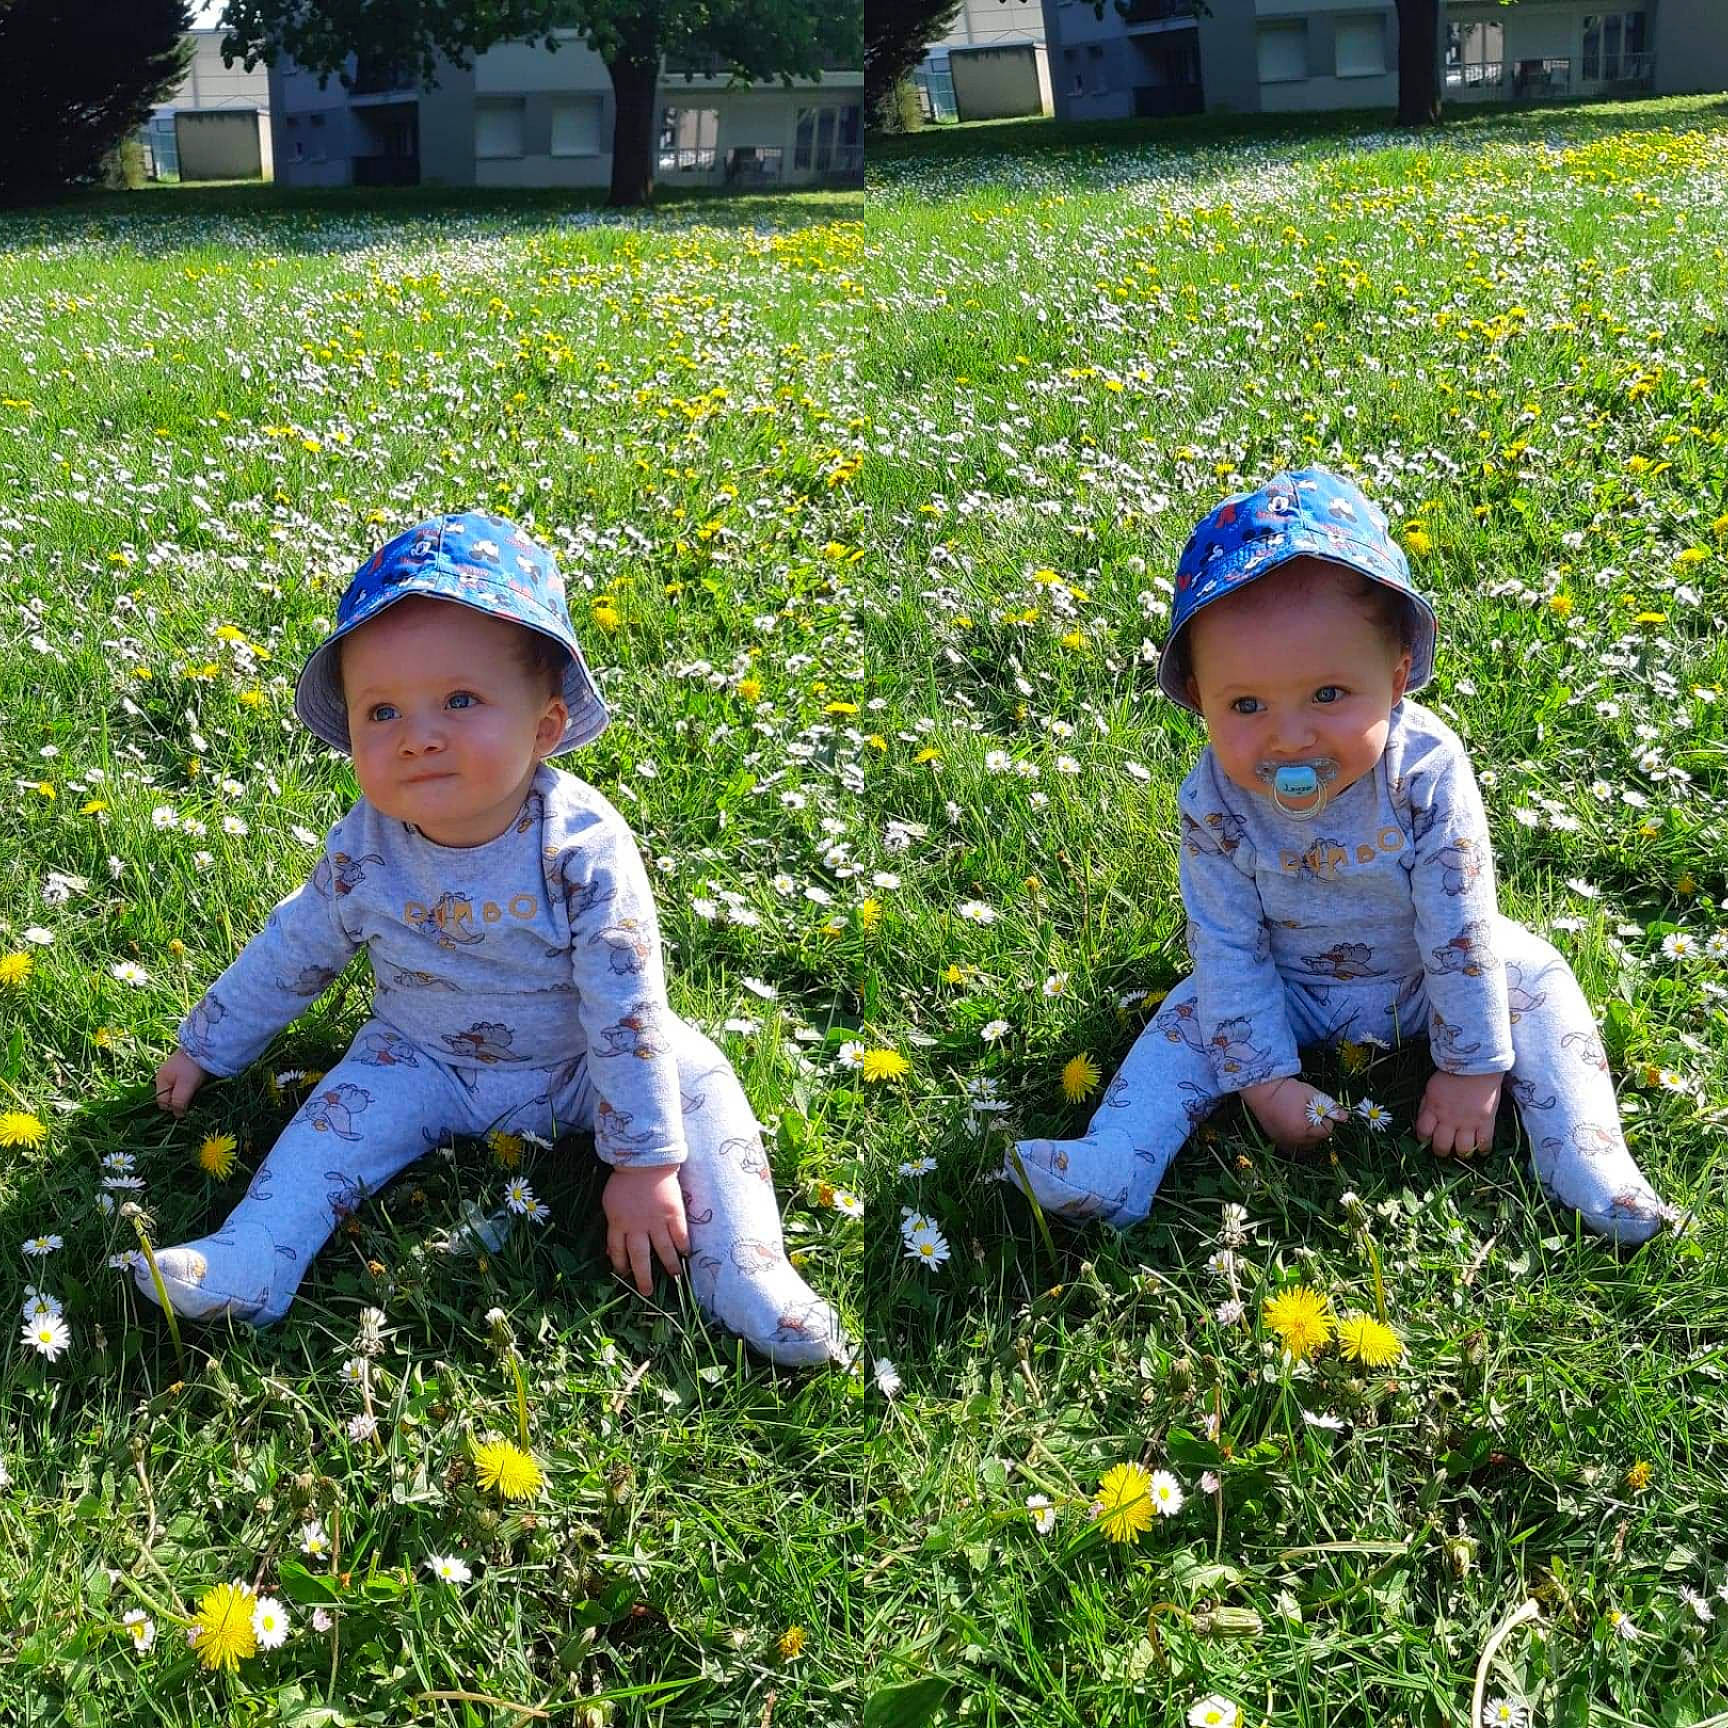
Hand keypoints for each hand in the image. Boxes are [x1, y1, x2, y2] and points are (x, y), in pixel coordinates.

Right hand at [154, 1048, 209, 1117]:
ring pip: (177, 1092)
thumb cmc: (193, 1066)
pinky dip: (190, 1088)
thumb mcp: (185, 1085)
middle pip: (169, 1098)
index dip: (173, 1109)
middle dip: (179, 1102)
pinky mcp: (184, 1069)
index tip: (187, 1110)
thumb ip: (179, 1101)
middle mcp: (164, 1077)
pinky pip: (184, 1085)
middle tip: (193, 1101)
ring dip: (185, 1096)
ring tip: (197, 1093)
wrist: (206, 1046)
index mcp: (160, 1080)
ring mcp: (173, 1072)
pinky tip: (199, 1086)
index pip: (162, 1103)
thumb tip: (177, 1116)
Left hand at [603, 1164, 688, 1296]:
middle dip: (643, 1277)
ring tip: (675, 1276)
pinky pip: (680, 1234)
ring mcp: (656, 1221)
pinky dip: (683, 1245)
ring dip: (668, 1265)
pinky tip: (686, 1253)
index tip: (624, 1274)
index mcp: (617, 1224)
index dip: (621, 1265)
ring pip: (663, 1250)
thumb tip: (611, 1247)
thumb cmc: (624, 1180)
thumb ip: (613, 1225)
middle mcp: (637, 1227)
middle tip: (647, 1291)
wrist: (645, 1161)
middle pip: (640, 1257)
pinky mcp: (673, 1213)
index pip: (617, 1252)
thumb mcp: (609, 1203)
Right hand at [1240, 1076, 1341, 1149]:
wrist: (1260, 1089)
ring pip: (1307, 1147)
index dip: (1325, 1118)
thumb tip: (1345, 1116)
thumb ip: (1329, 1105)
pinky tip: (1295, 1128)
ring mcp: (1284, 1142)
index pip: (1327, 1131)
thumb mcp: (1311, 1094)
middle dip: (1318, 1128)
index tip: (1318, 1108)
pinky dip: (1298, 1141)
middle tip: (1310, 1113)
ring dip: (1309, 1136)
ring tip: (1303, 1120)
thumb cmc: (1285, 1090)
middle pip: (1318, 1141)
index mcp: (1304, 1130)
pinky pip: (1294, 1148)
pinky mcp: (1276, 1141)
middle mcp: (1294, 1141)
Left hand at [1416, 1070, 1503, 1157]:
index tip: (1427, 1139)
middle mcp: (1449, 1119)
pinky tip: (1481, 1150)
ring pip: (1463, 1149)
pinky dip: (1483, 1150)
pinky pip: (1485, 1143)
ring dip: (1462, 1153)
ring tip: (1462, 1151)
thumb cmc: (1452, 1074)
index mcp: (1433, 1109)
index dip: (1423, 1138)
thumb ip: (1427, 1106)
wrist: (1477, 1066)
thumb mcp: (1431, 1088)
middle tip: (1444, 1149)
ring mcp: (1469, 1123)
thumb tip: (1424, 1121)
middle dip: (1441, 1151)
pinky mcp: (1486, 1122)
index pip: (1423, 1132)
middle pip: (1442, 1146)